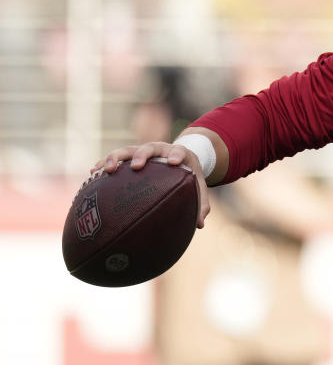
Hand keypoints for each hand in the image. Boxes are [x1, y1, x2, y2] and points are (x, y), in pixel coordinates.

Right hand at [91, 142, 210, 228]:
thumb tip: (199, 225)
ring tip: (105, 170)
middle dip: (142, 155)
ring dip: (115, 157)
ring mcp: (142, 151)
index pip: (179, 151)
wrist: (178, 157)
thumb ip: (200, 203)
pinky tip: (92, 174)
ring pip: (127, 150)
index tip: (173, 162)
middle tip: (135, 166)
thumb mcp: (197, 185)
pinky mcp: (128, 156)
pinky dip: (103, 163)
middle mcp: (159, 150)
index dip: (176, 155)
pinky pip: (114, 158)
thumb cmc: (188, 175)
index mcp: (179, 154)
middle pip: (149, 147)